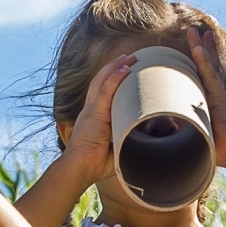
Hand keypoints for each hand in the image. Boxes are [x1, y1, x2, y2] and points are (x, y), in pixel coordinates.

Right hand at [59, 53, 136, 184]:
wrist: (79, 169)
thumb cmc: (95, 165)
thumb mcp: (115, 147)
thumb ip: (126, 139)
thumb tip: (146, 138)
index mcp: (95, 118)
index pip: (104, 93)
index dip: (114, 81)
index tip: (128, 72)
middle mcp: (91, 110)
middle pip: (102, 81)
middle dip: (116, 67)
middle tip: (131, 58)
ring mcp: (91, 110)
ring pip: (102, 81)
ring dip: (116, 67)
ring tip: (130, 57)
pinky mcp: (93, 114)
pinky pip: (105, 91)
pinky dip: (114, 78)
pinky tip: (124, 68)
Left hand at [187, 28, 225, 166]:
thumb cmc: (220, 148)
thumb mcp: (197, 136)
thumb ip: (184, 130)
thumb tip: (165, 132)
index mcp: (209, 102)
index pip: (201, 78)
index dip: (197, 64)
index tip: (192, 52)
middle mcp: (214, 95)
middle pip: (206, 66)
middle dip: (200, 48)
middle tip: (193, 32)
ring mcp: (217, 94)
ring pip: (207, 66)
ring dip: (200, 48)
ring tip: (194, 31)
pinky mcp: (220, 98)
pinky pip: (210, 76)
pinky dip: (204, 63)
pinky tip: (198, 49)